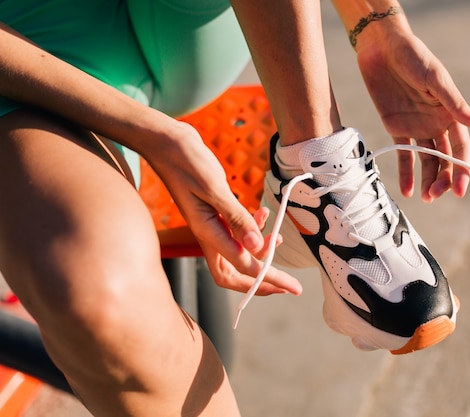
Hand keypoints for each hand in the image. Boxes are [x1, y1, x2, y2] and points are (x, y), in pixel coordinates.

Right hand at [144, 122, 301, 295]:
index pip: (243, 267)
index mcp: (206, 233)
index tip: (292, 287)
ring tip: (280, 239)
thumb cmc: (186, 161)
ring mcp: (210, 225)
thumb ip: (236, 218)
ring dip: (259, 252)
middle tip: (288, 282)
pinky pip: (234, 233)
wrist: (166, 142)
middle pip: (235, 273)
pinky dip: (252, 229)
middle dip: (262, 280)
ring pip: (236, 254)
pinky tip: (263, 213)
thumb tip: (257, 247)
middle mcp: (208, 234)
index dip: (269, 279)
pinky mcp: (213, 214)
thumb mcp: (214, 188)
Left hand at [356, 30, 469, 200]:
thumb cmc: (413, 57)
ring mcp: (417, 127)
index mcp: (450, 113)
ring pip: (426, 160)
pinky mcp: (396, 127)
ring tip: (425, 198)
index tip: (460, 189)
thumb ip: (455, 104)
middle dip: (443, 179)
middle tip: (436, 195)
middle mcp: (436, 123)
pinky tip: (407, 191)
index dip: (462, 169)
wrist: (382, 47)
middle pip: (444, 158)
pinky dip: (405, 172)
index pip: (461, 148)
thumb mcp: (435, 79)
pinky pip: (403, 154)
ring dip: (427, 180)